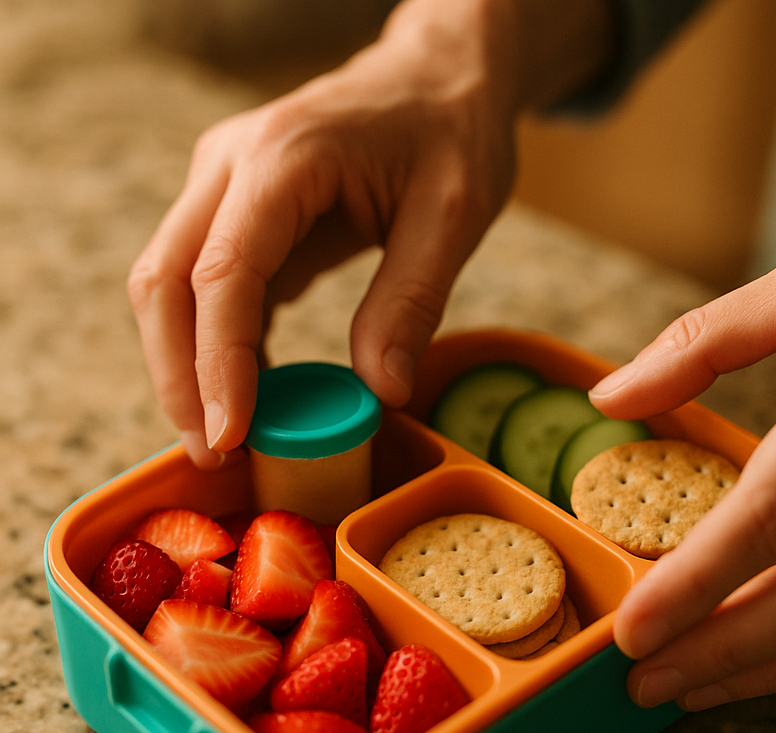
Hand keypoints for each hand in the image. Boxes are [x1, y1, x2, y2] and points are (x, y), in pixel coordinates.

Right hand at [127, 0, 612, 467]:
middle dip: (179, 376)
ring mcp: (224, 187)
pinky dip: (216, 347)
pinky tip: (247, 395)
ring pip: (169, 287)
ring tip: (223, 439)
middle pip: (166, 282)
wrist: (437, 81)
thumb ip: (411, 300)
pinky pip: (206, 289)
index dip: (217, 362)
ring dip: (185, 367)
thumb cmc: (449, 134)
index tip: (229, 433)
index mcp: (284, 159)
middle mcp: (232, 166)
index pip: (224, 272)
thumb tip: (380, 392)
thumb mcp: (453, 215)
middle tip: (213, 453)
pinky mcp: (238, 214)